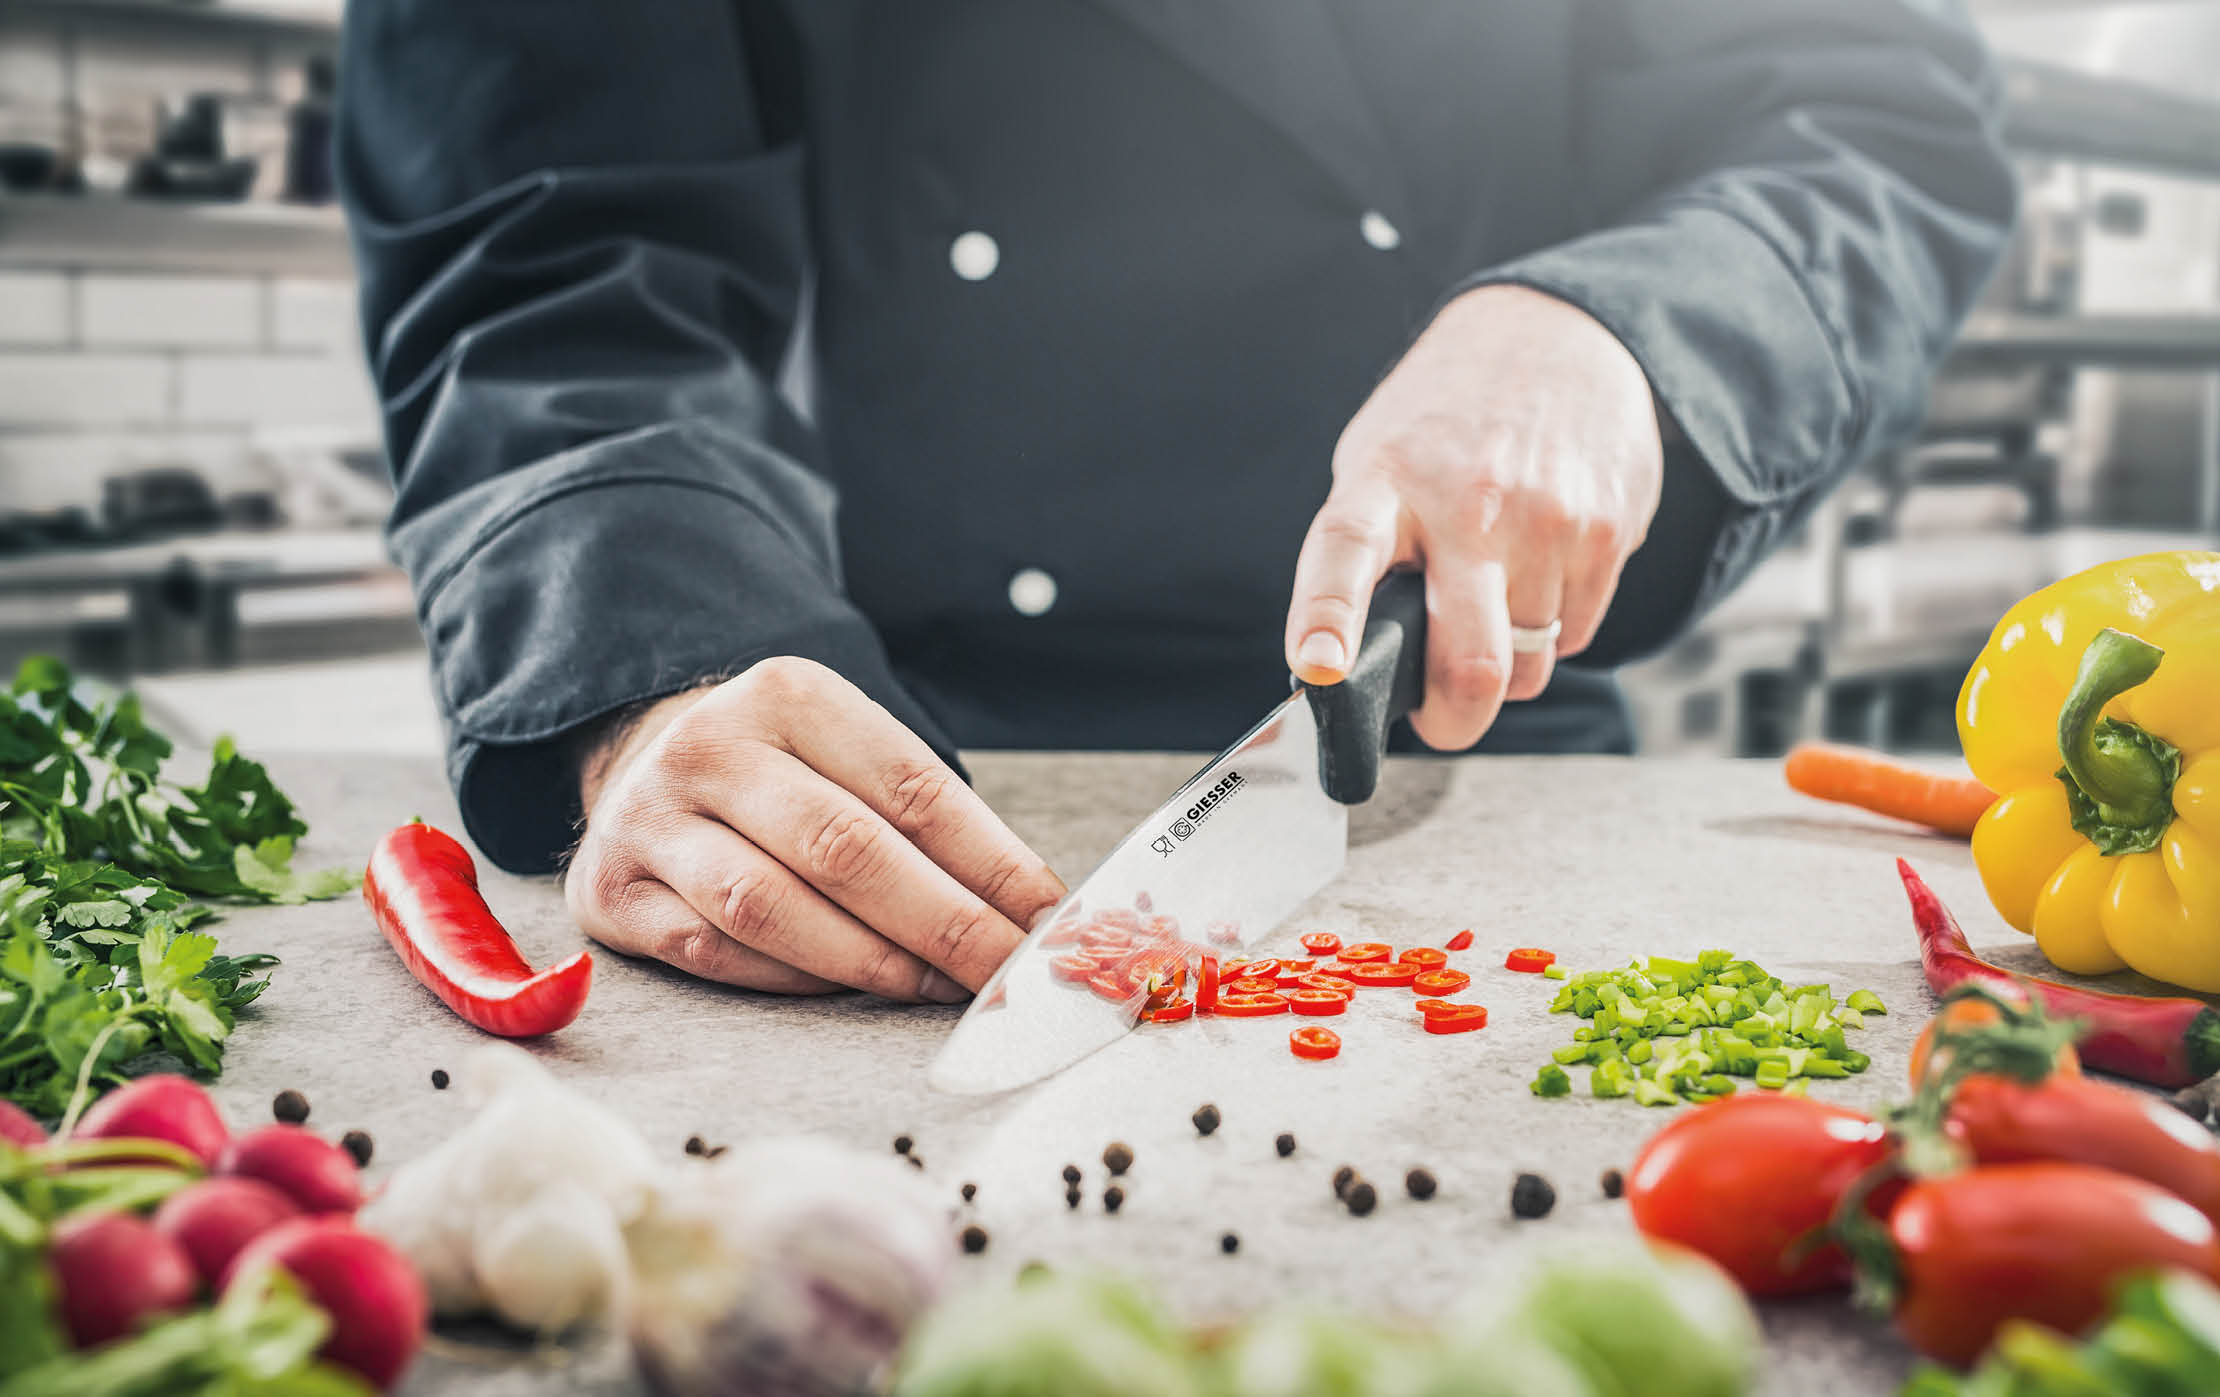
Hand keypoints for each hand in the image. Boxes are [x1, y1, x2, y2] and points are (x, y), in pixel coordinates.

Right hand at [565, 657, 1066, 998]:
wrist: (647, 770)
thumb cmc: (785, 776)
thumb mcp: (849, 755)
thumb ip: (926, 820)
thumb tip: (1029, 910)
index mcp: (787, 695)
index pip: (910, 786)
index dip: (989, 862)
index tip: (1045, 917)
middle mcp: (708, 748)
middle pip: (845, 848)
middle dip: (944, 923)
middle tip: (1005, 973)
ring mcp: (650, 821)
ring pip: (772, 907)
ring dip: (872, 962)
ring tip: (940, 988)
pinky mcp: (613, 896)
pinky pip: (717, 953)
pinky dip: (796, 979)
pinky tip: (851, 989)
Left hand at [1284, 283, 1663, 749]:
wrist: (1558, 332)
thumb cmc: (1445, 419)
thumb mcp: (1379, 457)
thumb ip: (1366, 550)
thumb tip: (1352, 664)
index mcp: (1386, 479)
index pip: (1344, 551)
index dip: (1328, 616)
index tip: (1320, 670)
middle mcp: (1467, 502)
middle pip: (1470, 662)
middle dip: (1453, 721)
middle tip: (1440, 719)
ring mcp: (1545, 519)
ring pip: (1527, 666)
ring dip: (1507, 665)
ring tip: (1492, 606)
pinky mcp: (1607, 531)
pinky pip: (1575, 636)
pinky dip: (1551, 632)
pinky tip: (1538, 573)